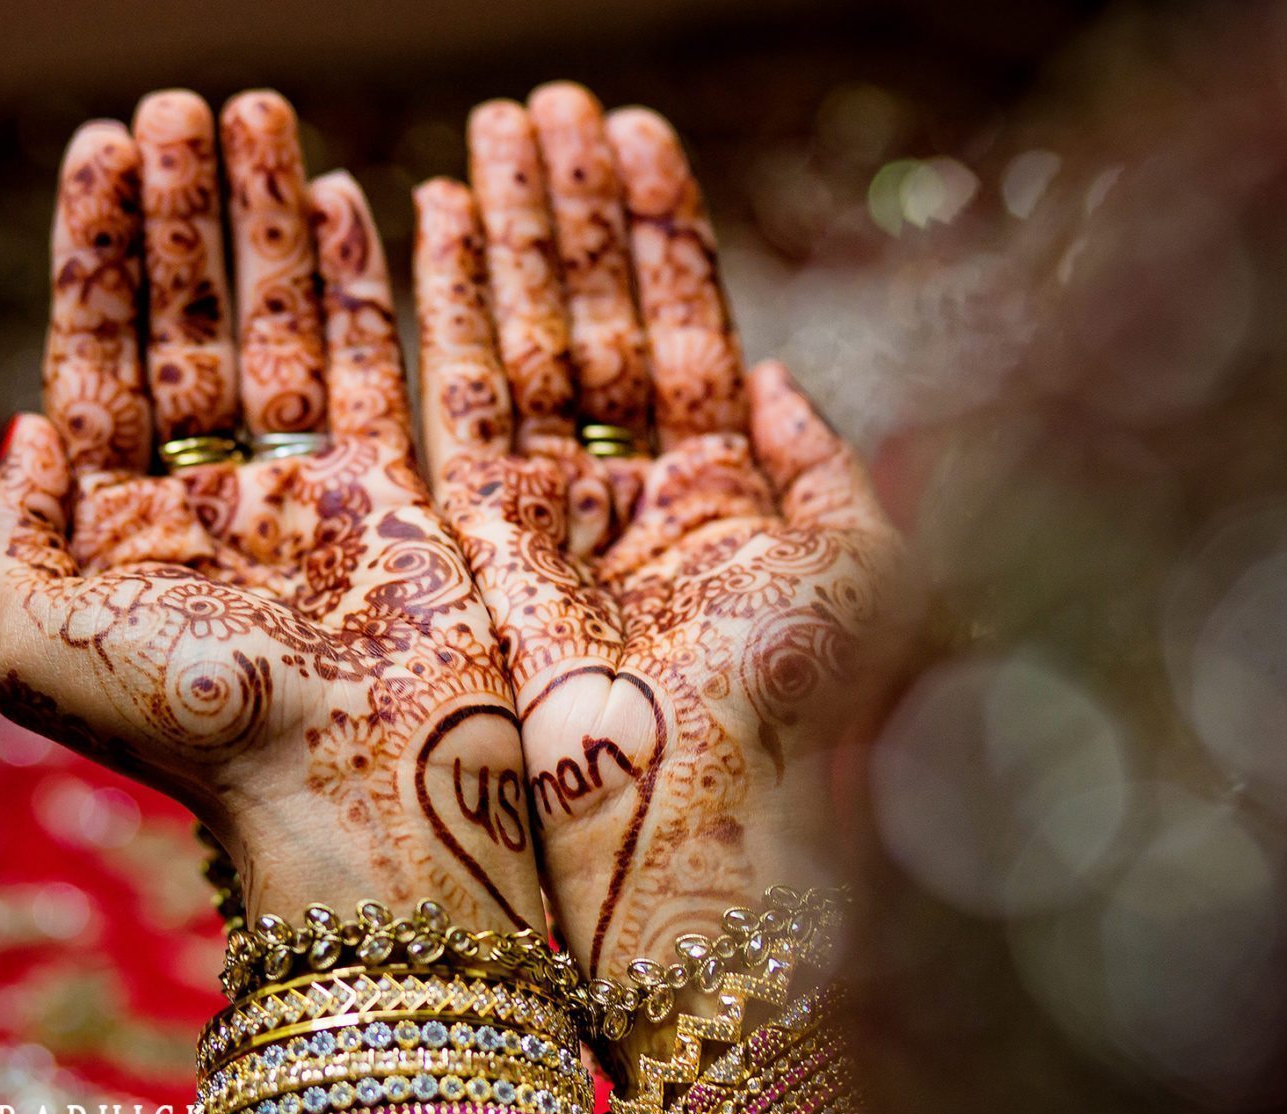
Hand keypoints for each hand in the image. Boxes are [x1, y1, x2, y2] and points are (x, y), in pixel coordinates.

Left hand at [0, 89, 542, 929]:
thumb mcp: (35, 646)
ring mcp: (311, 498)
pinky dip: (364, 287)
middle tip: (185, 106)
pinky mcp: (399, 500)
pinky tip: (350, 199)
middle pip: (193, 325)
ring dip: (270, 224)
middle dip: (187, 214)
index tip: (106, 147)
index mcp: (122, 531)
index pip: (102, 359)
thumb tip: (24, 425)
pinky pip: (381, 369)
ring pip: (285, 329)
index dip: (100, 253)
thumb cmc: (199, 731)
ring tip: (264, 117)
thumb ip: (3, 532)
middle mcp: (214, 505)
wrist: (351, 786)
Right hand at [410, 84, 904, 1041]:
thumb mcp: (849, 569)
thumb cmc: (797, 720)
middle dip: (573, 210)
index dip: (659, 232)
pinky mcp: (476, 546)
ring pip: (527, 344)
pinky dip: (446, 309)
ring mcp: (550, 518)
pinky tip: (437, 213)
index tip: (633, 128)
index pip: (681, 330)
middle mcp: (630, 501)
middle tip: (546, 100)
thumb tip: (776, 375)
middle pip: (595, 319)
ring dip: (515, 232)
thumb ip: (821, 462)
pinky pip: (455, 404)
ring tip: (500, 124)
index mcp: (721, 501)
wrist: (699, 840)